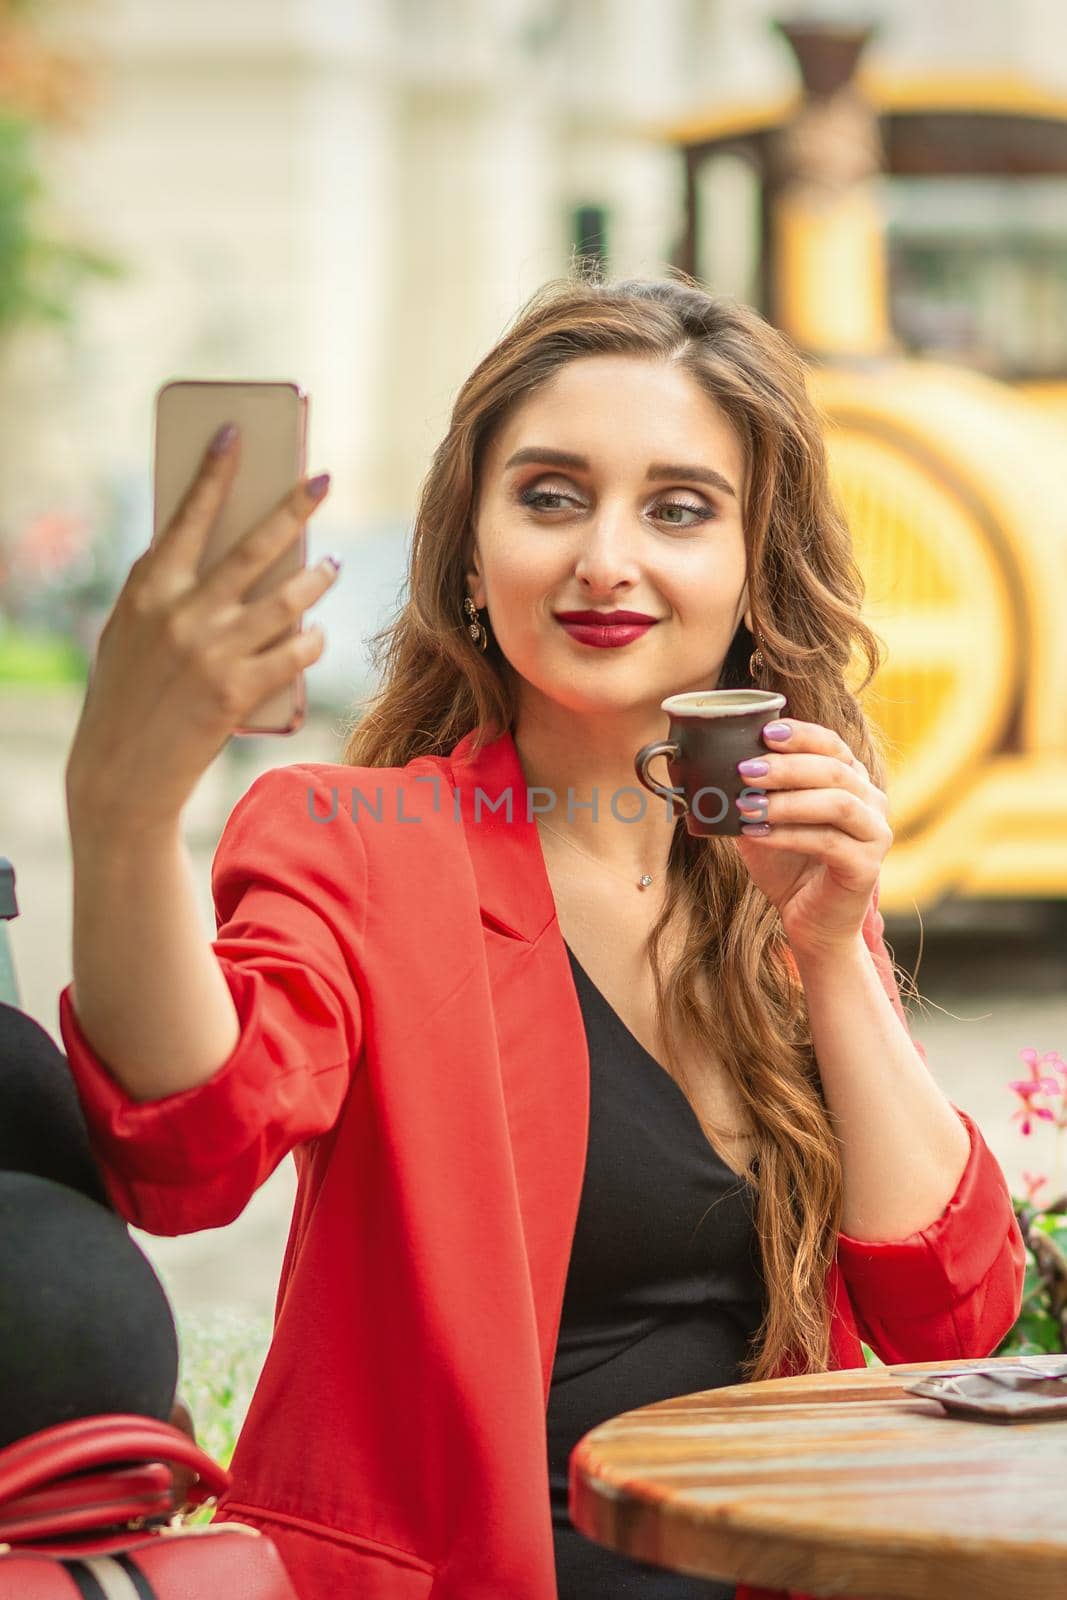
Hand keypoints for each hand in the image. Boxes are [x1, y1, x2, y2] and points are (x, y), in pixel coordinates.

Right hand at [65, 425, 337, 830]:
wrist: (121, 773)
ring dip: (318, 580)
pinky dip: (312, 640)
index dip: (214, 472)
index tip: (236, 432)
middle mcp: (183, 614)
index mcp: (148, 590)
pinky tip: (316, 634)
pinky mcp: (239, 691)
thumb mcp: (128, 633)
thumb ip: (161, 592)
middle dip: (294, 509)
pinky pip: (296, 652)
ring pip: (289, 601)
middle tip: (322, 479)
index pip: (188, 516)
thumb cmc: (125, 696)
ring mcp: (214, 652)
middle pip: (254, 548)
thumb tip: (206, 550)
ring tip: (332, 566)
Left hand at [730, 717, 891, 956]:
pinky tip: (756, 835)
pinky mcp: (867, 866)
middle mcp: (871, 802)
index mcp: (852, 782)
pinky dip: (788, 835)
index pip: (832, 746)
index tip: (764, 732)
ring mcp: (875, 834)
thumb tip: (712, 768)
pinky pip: (828, 841)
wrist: (809, 924)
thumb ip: (751, 795)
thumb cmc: (788, 869)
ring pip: (836, 803)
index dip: (801, 735)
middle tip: (746, 769)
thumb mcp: (765, 823)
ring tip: (748, 805)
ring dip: (787, 800)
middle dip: (786, 766)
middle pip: (833, 770)